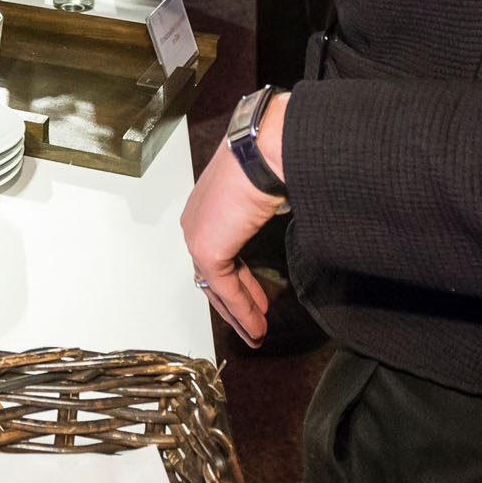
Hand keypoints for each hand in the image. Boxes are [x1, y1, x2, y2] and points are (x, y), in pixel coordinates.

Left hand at [181, 95, 288, 347]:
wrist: (264, 149)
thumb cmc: (270, 155)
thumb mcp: (266, 188)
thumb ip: (265, 206)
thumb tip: (284, 210)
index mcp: (208, 204)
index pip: (219, 251)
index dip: (238, 280)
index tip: (256, 299)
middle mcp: (197, 219)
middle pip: (213, 273)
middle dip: (236, 302)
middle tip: (253, 323)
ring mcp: (198, 234)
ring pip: (216, 286)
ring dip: (238, 312)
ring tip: (256, 333)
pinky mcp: (207, 247)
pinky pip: (224, 287)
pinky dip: (241, 308)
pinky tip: (256, 324)